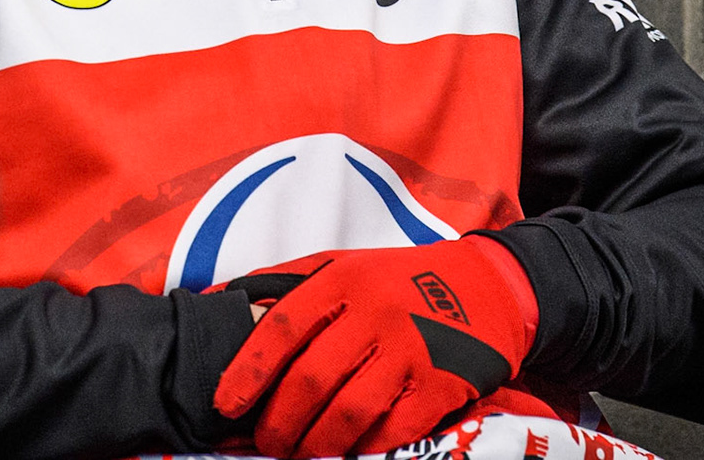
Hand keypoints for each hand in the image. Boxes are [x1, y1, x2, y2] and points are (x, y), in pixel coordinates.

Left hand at [212, 237, 537, 458]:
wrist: (489, 286)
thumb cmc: (399, 279)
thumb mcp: (341, 263)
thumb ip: (280, 282)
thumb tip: (215, 299)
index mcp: (343, 279)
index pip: (283, 327)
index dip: (248, 370)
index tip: (226, 403)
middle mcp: (375, 312)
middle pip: (311, 379)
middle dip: (279, 423)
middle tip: (265, 443)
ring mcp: (412, 349)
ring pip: (348, 412)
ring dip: (316, 444)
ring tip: (299, 454)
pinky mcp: (441, 385)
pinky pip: (393, 430)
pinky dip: (365, 447)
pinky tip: (350, 450)